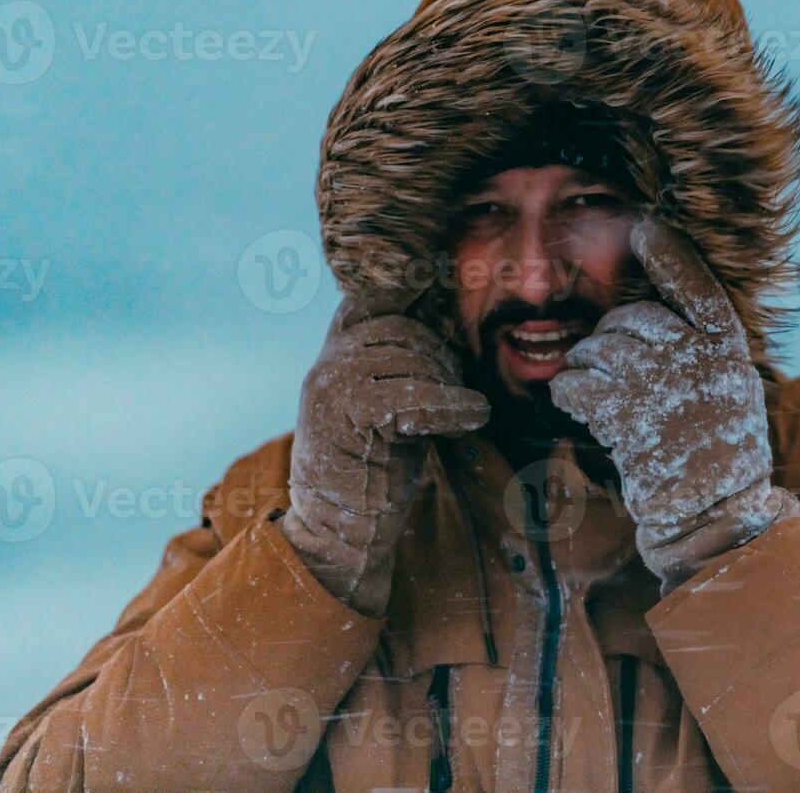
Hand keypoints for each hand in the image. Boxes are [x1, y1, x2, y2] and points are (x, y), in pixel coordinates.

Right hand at [280, 285, 489, 615]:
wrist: (337, 532)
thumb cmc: (370, 472)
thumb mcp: (382, 411)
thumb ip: (398, 372)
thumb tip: (446, 340)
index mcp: (331, 360)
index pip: (363, 302)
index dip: (396, 284)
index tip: (429, 268)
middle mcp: (327, 366)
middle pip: (400, 332)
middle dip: (439, 356)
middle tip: (459, 391)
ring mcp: (333, 388)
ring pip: (410, 361)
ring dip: (449, 385)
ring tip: (463, 413)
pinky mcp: (351, 416)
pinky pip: (416, 396)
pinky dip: (452, 406)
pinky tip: (473, 417)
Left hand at [550, 217, 799, 591]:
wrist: (714, 511)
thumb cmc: (716, 451)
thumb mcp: (729, 389)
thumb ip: (699, 351)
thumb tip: (649, 323)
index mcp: (726, 347)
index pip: (696, 285)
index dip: (668, 254)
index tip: (644, 228)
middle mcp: (695, 358)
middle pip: (633, 318)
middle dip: (611, 338)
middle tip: (611, 369)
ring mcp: (660, 385)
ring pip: (599, 348)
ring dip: (586, 366)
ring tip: (596, 393)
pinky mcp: (626, 417)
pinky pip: (577, 384)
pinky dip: (569, 392)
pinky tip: (578, 406)